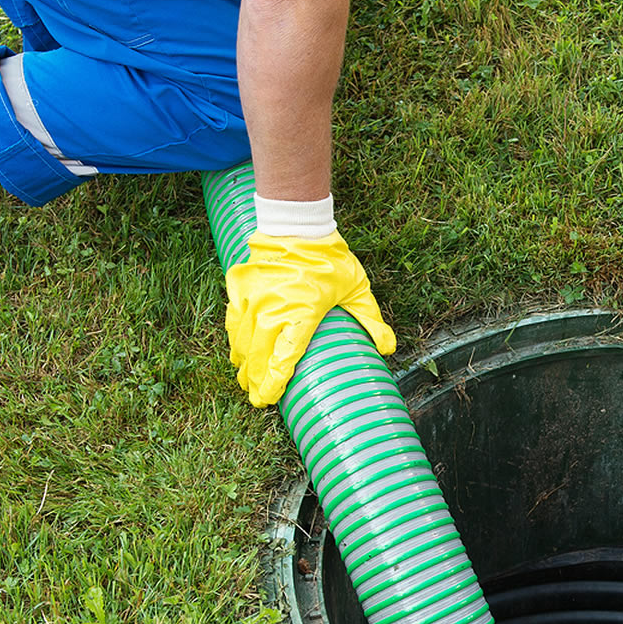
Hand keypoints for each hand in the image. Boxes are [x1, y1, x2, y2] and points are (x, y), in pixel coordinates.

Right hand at [225, 231, 396, 407]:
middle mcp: (271, 309)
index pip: (283, 358)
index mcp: (301, 313)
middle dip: (254, 380)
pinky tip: (238, 349)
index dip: (273, 382)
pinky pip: (233, 319)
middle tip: (256, 398)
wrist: (298, 224)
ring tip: (245, 380)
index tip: (268, 399)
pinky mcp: (241, 288)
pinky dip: (235, 338)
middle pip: (257, 355)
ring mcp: (252, 298)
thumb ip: (370, 320)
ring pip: (241, 340)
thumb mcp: (356, 289)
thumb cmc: (329, 258)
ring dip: (243, 362)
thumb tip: (389, 348)